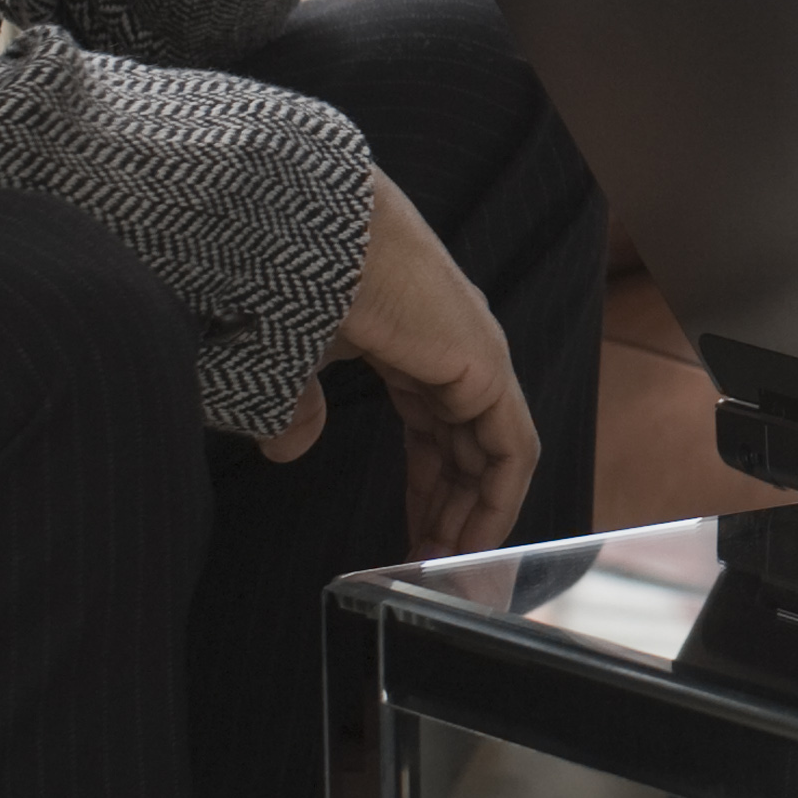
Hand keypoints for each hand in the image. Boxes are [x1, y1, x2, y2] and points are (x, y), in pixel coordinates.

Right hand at [266, 170, 538, 555]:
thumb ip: (297, 404)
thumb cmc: (292, 277)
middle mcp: (456, 349)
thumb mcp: (287, 357)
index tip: (408, 536)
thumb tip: (290, 446)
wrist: (307, 230)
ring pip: (494, 453)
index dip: (427, 487)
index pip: (437, 429)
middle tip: (429, 563)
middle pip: (468, 447)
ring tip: (446, 566)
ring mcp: (476, 354)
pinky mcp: (485, 366)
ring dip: (475, 514)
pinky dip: (497, 498)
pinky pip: (510, 449)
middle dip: (451, 510)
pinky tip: (470, 540)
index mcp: (415, 341)